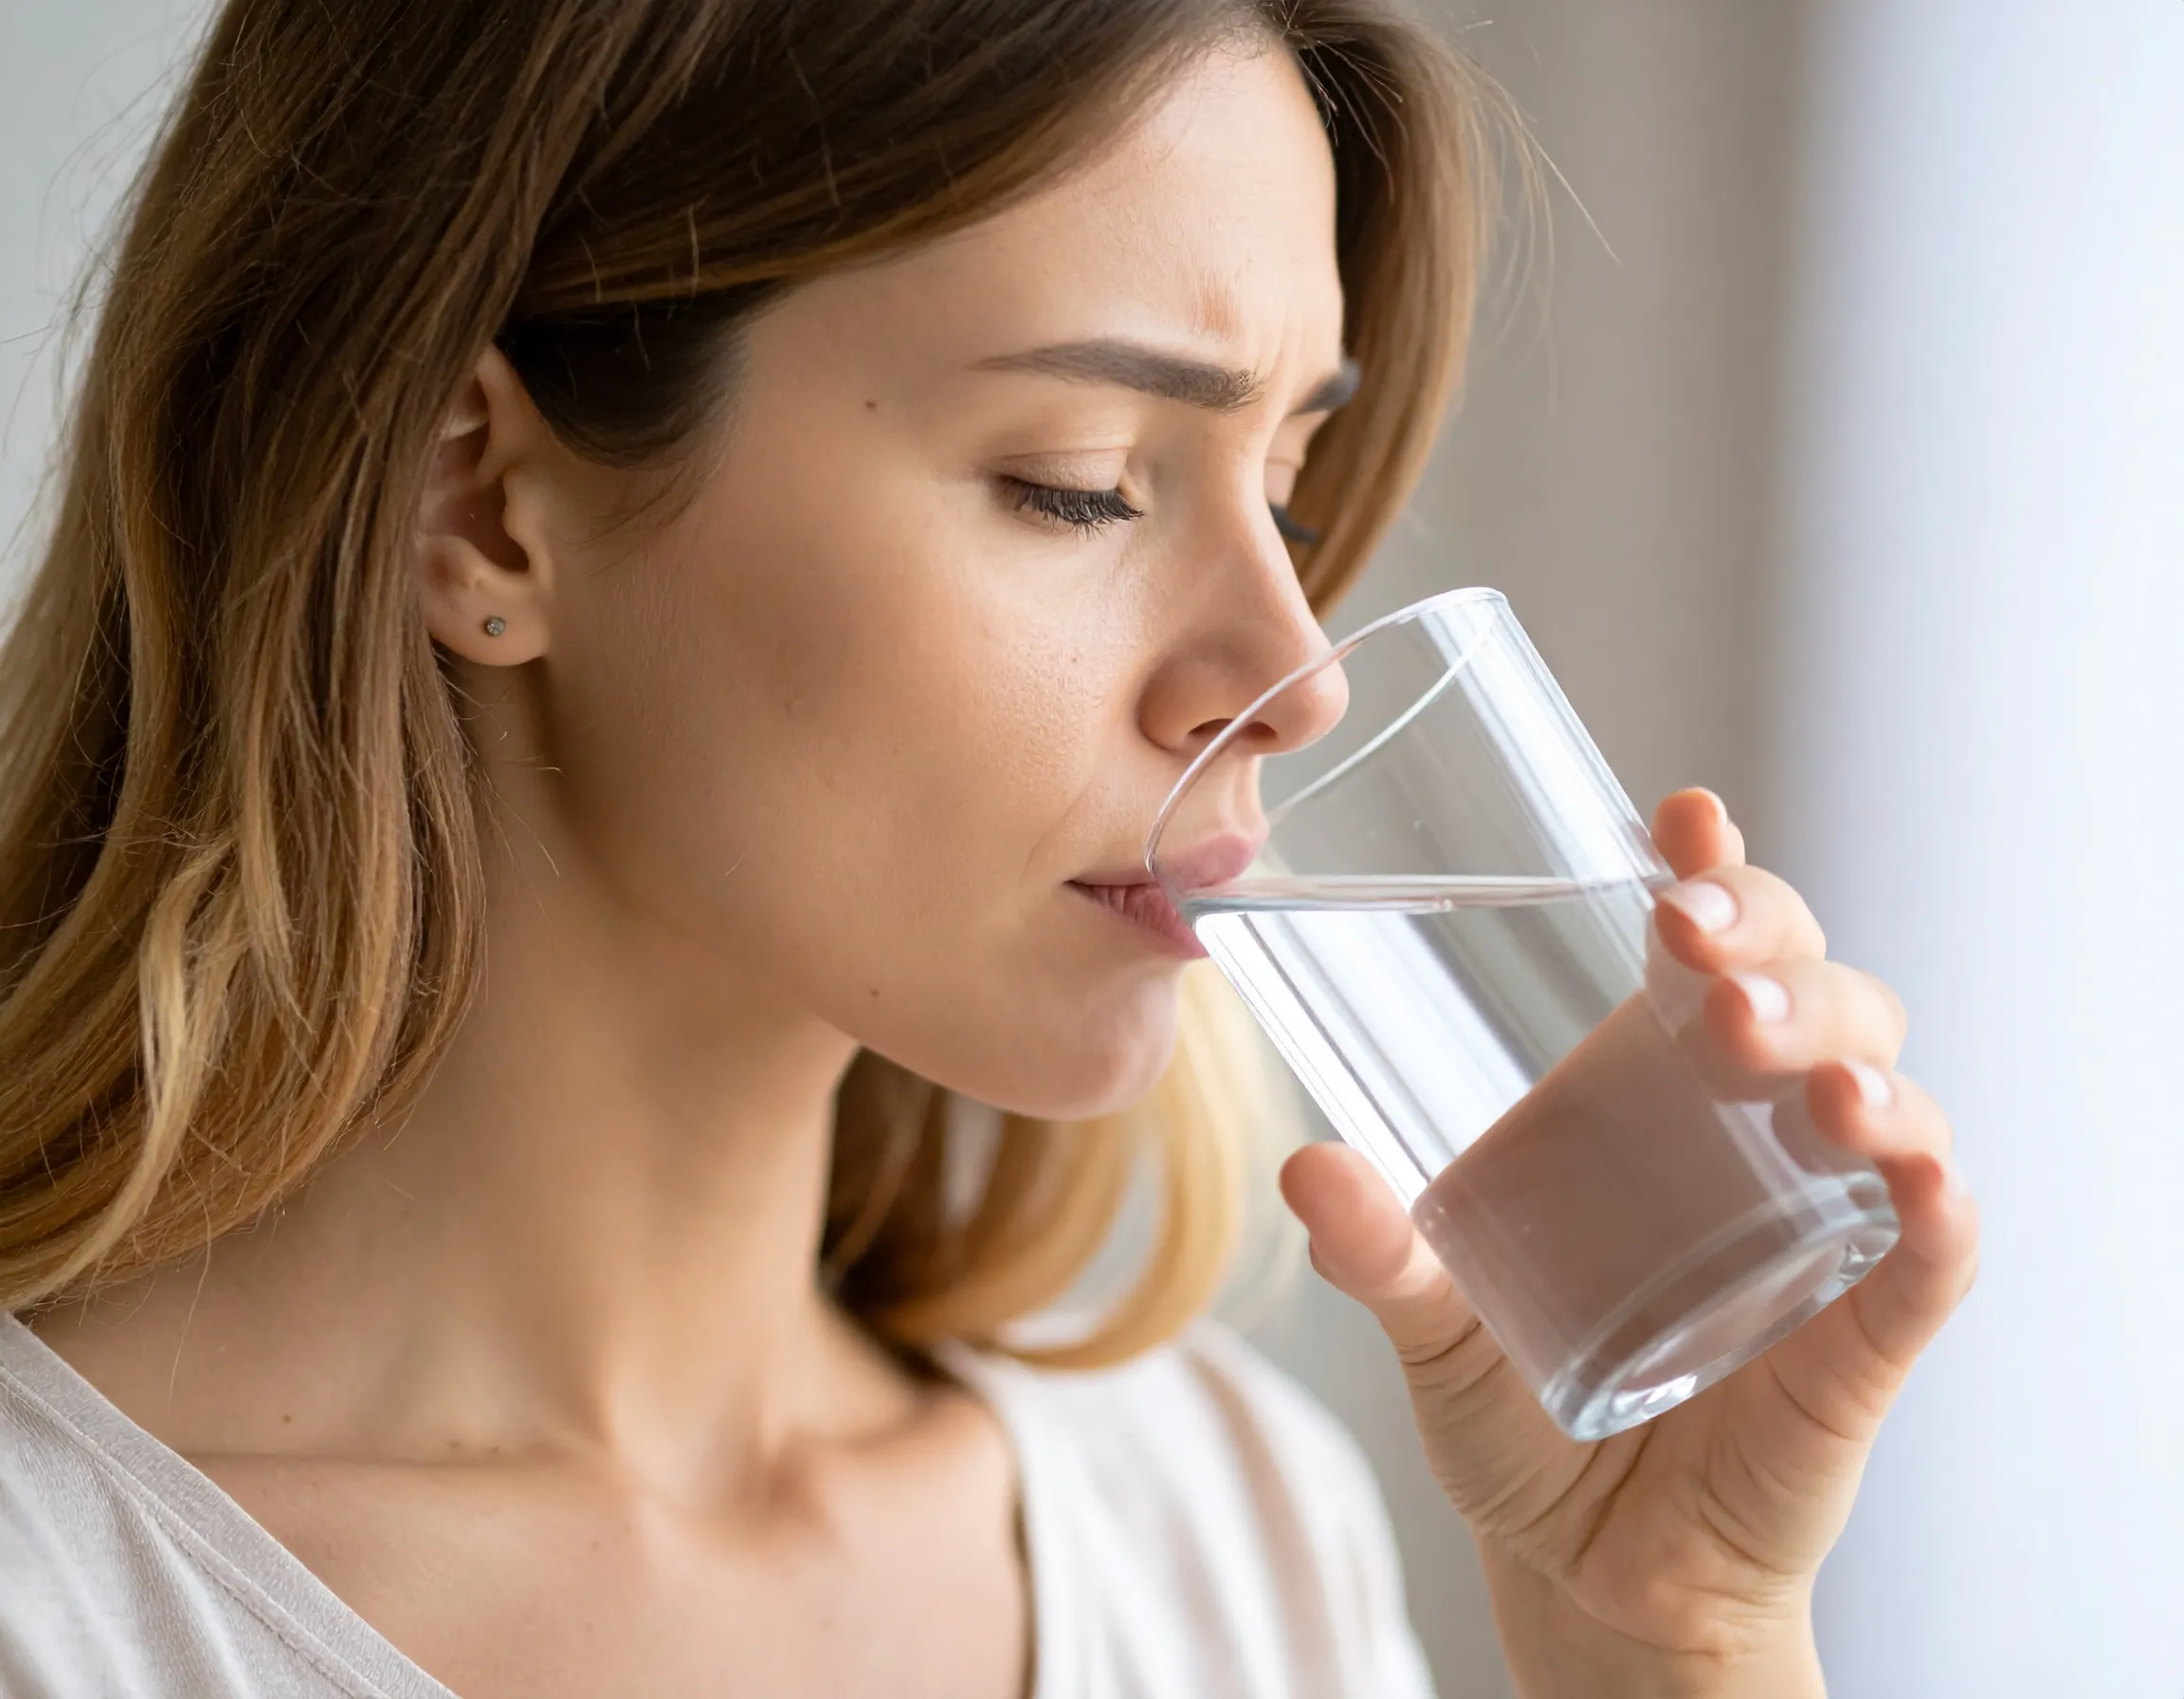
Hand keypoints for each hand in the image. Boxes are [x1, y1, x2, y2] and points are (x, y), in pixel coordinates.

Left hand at [1278, 790, 1980, 1696]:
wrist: (1585, 1566)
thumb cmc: (1515, 1407)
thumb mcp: (1432, 1322)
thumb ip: (1380, 1250)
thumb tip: (1308, 1163)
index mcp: (1645, 1089)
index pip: (1708, 944)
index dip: (1714, 870)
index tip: (1680, 815)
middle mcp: (1745, 1127)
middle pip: (1807, 984)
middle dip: (1770, 945)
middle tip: (1694, 954)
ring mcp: (1818, 1217)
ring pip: (1883, 1083)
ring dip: (1844, 1052)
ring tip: (1789, 1068)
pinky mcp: (1865, 1328)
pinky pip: (1932, 1251)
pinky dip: (1936, 1203)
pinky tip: (1912, 1173)